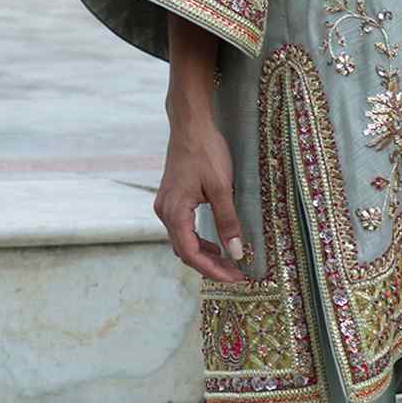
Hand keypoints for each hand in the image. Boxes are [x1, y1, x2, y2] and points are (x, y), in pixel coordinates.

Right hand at [154, 113, 248, 283]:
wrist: (190, 125)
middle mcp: (165, 212)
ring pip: (183, 241)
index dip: (213, 270)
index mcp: (174, 212)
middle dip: (211, 266)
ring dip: (204, 254)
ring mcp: (165, 205)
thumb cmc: (206, 152)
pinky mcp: (171, 199)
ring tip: (229, 262)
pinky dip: (199, 240)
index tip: (234, 277)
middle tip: (236, 274)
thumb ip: (228, 222)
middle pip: (185, 251)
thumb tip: (236, 252)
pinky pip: (182, 228)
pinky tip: (215, 242)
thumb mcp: (222, 188)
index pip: (191, 254)